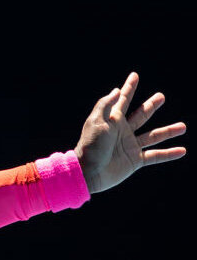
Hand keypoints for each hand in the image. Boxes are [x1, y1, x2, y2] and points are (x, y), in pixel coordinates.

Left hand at [74, 72, 186, 193]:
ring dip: (168, 131)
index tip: (134, 75)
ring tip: (183, 126)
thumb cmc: (90, 146)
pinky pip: (155, 156)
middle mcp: (123, 132)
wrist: (88, 172)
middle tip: (161, 96)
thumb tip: (117, 90)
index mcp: (113, 120)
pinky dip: (169, 154)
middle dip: (151, 106)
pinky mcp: (134, 160)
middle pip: (141, 115)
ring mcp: (130, 146)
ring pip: (153, 136)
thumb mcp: (96, 122)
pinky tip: (182, 151)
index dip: (129, 88)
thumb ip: (105, 105)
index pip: (123, 100)